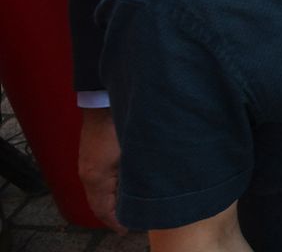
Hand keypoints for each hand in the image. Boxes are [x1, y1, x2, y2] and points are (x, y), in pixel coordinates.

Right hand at [78, 107, 125, 233]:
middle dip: (114, 214)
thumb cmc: (120, 124)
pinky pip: (100, 178)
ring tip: (130, 206)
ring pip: (99, 191)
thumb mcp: (133, 154)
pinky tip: (125, 183)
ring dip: (113, 200)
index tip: (127, 230)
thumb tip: (144, 193)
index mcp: (96, 178)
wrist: (106, 100)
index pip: (102, 210)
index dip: (115, 222)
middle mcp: (88, 173)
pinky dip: (110, 186)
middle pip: (99, 203)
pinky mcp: (93, 154)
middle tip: (131, 220)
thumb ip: (136, 176)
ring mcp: (89, 163)